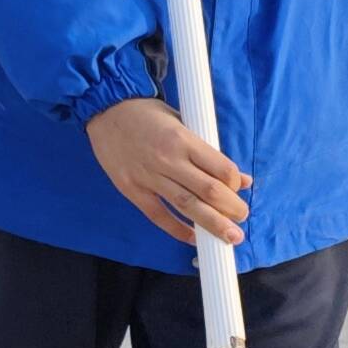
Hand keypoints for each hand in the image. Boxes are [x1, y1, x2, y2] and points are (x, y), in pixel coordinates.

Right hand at [88, 97, 250, 248]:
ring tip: (231, 237)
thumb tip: (241, 179)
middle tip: (241, 218)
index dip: (235, 183)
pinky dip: (178, 229)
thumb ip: (208, 151)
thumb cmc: (147, 114)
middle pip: (209, 192)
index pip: (221, 169)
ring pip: (187, 206)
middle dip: (232, 209)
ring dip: (213, 224)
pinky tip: (194, 238)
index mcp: (183, 139)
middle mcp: (168, 159)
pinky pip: (158, 215)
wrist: (105, 109)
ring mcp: (148, 176)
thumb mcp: (182, 123)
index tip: (238, 188)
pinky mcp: (131, 189)